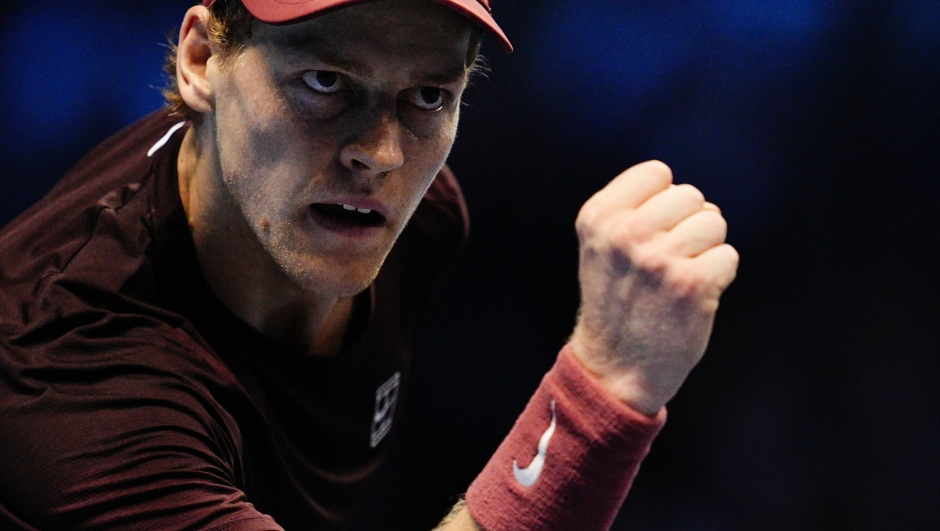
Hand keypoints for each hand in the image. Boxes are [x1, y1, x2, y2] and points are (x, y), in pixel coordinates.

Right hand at [568, 161, 738, 414]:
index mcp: (598, 217)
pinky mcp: (692, 284)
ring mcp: (659, 258)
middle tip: (666, 261)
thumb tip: (691, 196)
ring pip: (714, 222)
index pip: (657, 173)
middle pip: (691, 196)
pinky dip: (718, 276)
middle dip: (688, 225)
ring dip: (706, 249)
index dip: (663, 201)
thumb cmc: (615, 302)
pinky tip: (694, 296)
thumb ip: (632, 210)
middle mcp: (626, 233)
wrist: (614, 367)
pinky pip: (728, 256)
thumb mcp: (601, 246)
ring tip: (679, 277)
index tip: (650, 233)